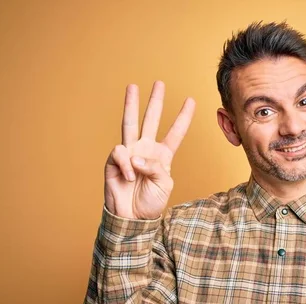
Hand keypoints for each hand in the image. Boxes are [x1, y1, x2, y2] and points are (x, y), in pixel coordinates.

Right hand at [104, 81, 194, 218]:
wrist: (132, 218)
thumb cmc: (150, 203)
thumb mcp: (164, 185)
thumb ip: (156, 168)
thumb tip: (136, 156)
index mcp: (163, 156)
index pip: (175, 133)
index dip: (183, 117)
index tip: (191, 100)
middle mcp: (146, 150)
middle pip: (151, 120)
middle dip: (155, 101)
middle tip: (159, 83)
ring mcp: (129, 154)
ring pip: (130, 123)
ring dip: (131, 104)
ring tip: (133, 87)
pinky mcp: (114, 161)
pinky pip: (120, 153)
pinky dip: (125, 164)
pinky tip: (128, 177)